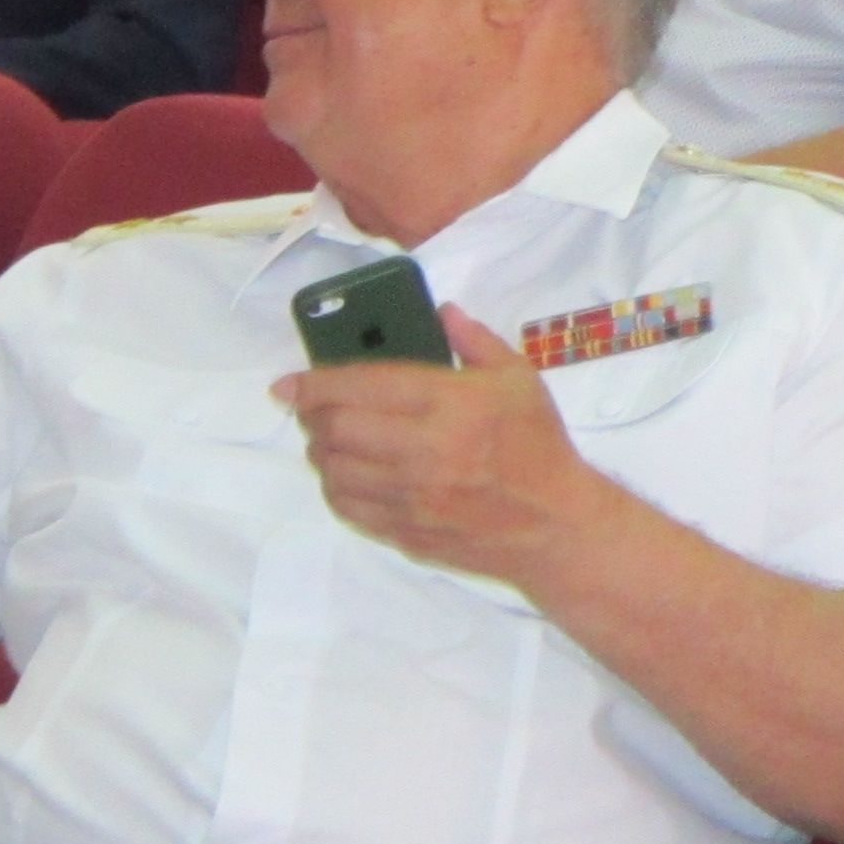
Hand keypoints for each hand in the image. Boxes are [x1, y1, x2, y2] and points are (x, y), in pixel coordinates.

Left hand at [278, 308, 616, 593]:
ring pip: (333, 470)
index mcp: (450, 403)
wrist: (554, 523)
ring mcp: (410, 498)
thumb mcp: (518, 378)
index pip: (361, 386)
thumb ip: (475, 340)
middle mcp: (423, 450)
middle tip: (312, 406)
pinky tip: (346, 473)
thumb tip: (441, 312)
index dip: (314, 382)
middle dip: (312, 414)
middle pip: (335, 428)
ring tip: (328, 438)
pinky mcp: (403, 532)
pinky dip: (335, 486)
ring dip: (320, 450)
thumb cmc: (538, 445)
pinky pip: (347, 507)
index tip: (289, 382)